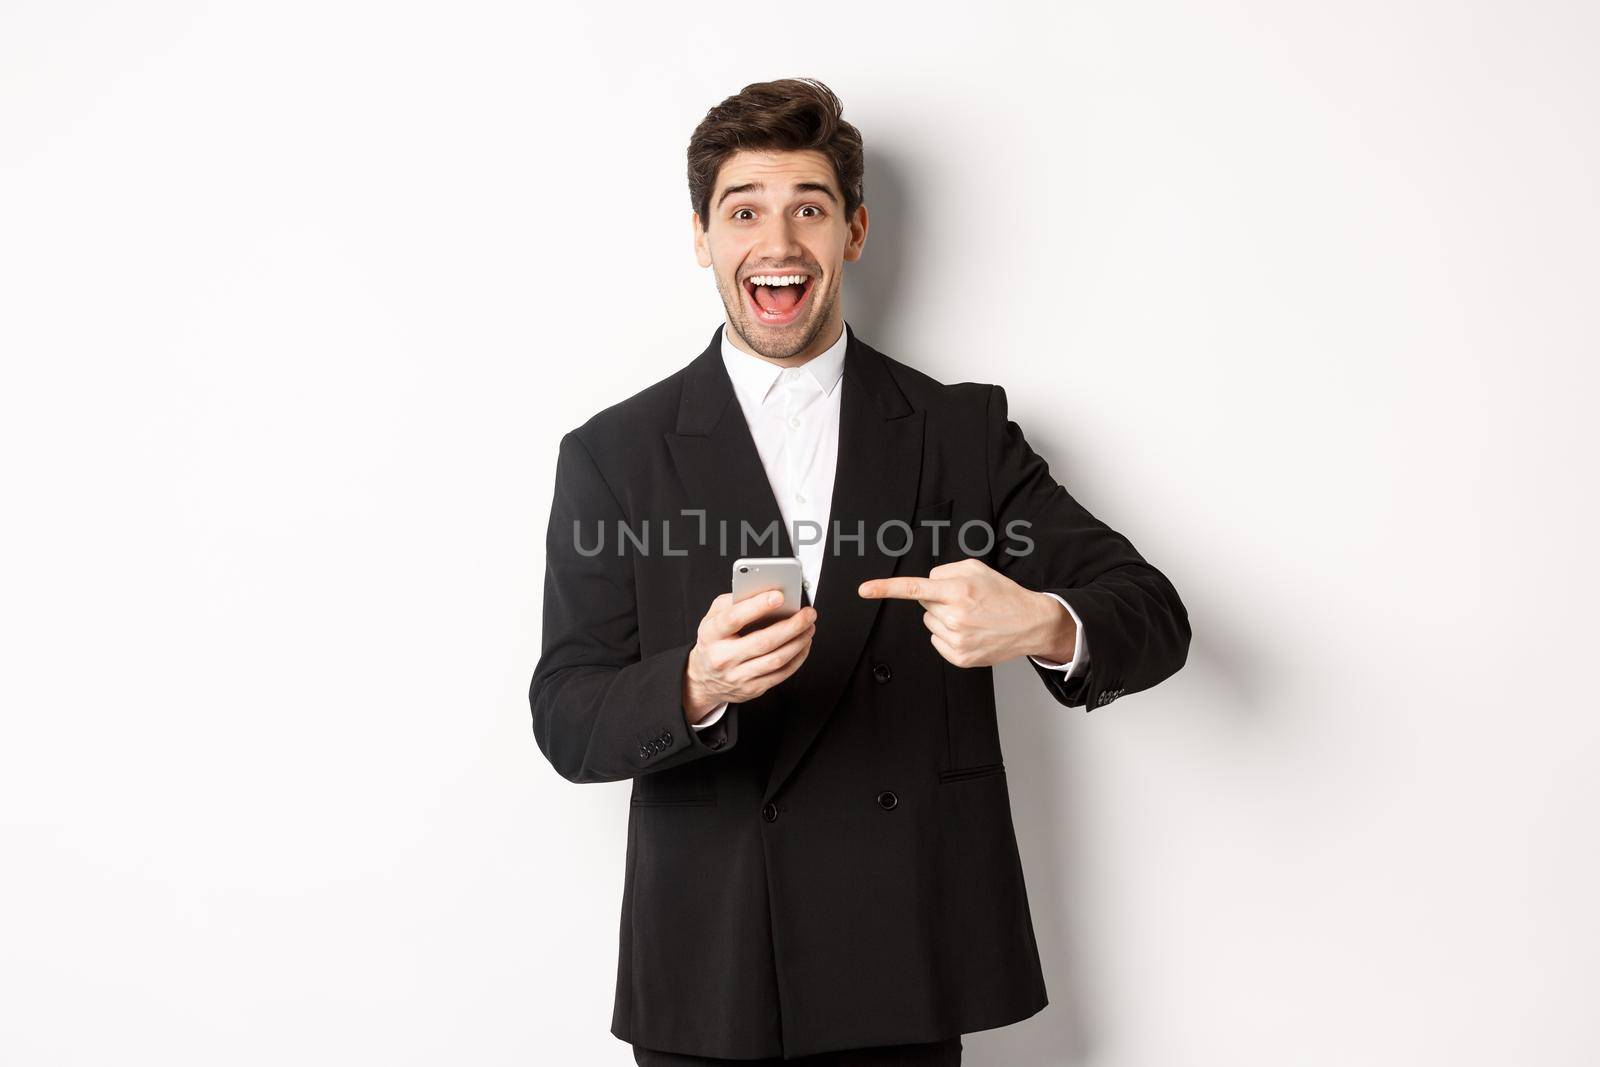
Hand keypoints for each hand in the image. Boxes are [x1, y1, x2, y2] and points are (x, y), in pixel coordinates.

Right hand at [683, 592, 816, 720]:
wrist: (704, 678)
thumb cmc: (714, 640)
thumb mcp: (713, 616)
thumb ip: (734, 601)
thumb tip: (764, 592)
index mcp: (711, 634)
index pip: (734, 618)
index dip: (758, 606)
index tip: (779, 595)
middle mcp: (723, 657)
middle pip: (763, 641)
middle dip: (791, 626)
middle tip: (808, 613)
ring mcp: (737, 676)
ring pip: (776, 659)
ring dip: (798, 642)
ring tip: (809, 626)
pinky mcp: (751, 689)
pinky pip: (781, 674)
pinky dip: (797, 657)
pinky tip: (803, 644)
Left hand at [858, 558, 1073, 667]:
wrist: (1030, 623)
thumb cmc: (1003, 594)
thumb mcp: (976, 568)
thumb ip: (946, 570)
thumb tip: (927, 582)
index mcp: (958, 591)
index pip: (914, 588)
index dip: (885, 588)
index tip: (864, 590)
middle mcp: (955, 616)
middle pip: (924, 605)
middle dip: (938, 600)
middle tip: (964, 601)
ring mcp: (957, 639)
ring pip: (929, 623)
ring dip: (943, 618)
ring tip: (970, 617)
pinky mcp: (959, 657)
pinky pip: (936, 641)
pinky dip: (948, 635)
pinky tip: (969, 632)